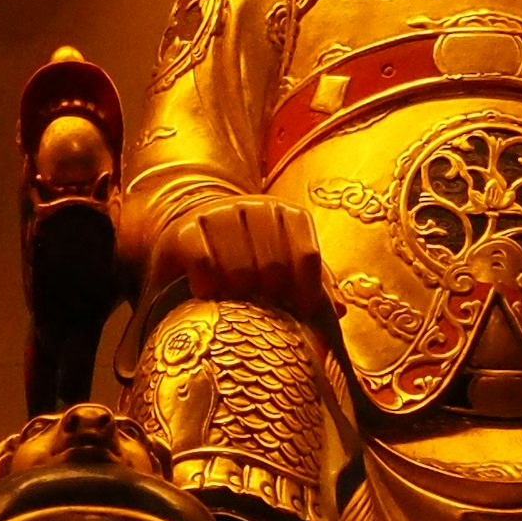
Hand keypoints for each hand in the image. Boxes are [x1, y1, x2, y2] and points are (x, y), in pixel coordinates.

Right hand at [149, 196, 328, 321]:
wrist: (194, 227)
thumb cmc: (245, 253)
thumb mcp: (282, 261)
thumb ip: (312, 281)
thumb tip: (336, 309)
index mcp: (288, 213)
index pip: (307, 256)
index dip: (307, 292)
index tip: (299, 313)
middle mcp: (255, 207)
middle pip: (274, 266)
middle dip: (271, 297)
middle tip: (263, 313)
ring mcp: (218, 214)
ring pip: (239, 266)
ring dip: (239, 295)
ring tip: (236, 307)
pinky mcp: (185, 228)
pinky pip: (202, 262)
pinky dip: (207, 285)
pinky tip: (207, 295)